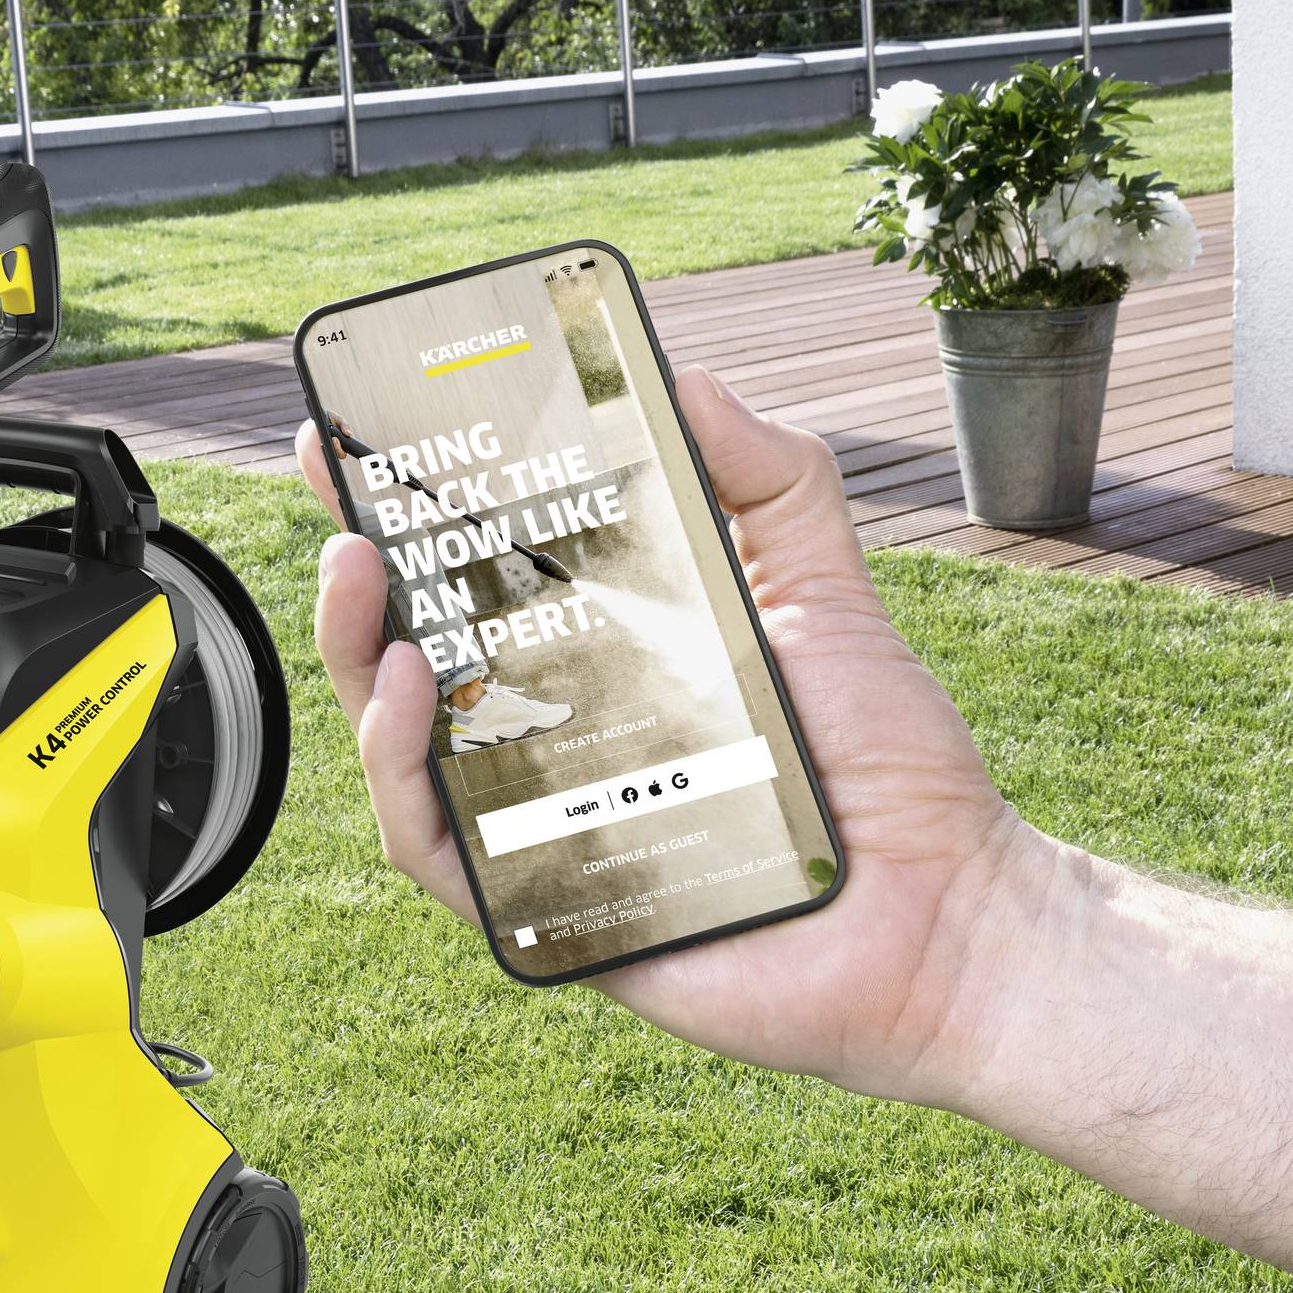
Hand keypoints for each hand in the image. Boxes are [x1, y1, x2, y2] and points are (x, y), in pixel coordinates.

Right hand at [295, 366, 1047, 1104]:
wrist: (947, 912)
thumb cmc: (892, 768)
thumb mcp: (827, 592)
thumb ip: (770, 482)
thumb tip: (688, 378)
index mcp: (610, 668)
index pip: (481, 588)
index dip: (408, 519)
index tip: (351, 438)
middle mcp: (563, 746)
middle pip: (415, 665)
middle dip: (359, 582)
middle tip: (345, 503)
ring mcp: (546, 831)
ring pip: (404, 754)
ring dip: (359, 662)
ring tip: (362, 578)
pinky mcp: (549, 914)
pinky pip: (438, 852)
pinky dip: (404, 770)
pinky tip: (410, 694)